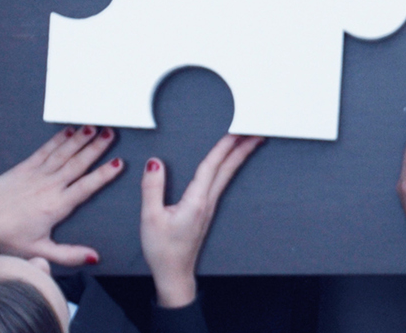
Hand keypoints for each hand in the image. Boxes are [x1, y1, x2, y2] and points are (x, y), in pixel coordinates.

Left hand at [0, 125, 123, 263]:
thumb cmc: (6, 237)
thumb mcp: (40, 250)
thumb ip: (69, 254)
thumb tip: (93, 257)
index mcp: (57, 206)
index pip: (87, 186)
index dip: (104, 174)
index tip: (118, 163)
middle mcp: (50, 186)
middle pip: (78, 163)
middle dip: (97, 147)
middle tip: (112, 133)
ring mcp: (37, 174)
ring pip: (64, 153)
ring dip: (81, 138)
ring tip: (95, 127)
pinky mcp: (24, 167)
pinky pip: (45, 150)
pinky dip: (58, 139)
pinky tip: (68, 131)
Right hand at [141, 134, 263, 308]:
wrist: (174, 274)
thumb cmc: (163, 250)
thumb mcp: (150, 218)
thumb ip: (152, 188)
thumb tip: (155, 163)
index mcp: (196, 202)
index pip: (212, 167)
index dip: (224, 146)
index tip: (236, 130)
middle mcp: (206, 202)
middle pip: (227, 169)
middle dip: (242, 148)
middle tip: (255, 131)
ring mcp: (208, 207)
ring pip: (226, 175)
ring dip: (237, 156)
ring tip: (247, 141)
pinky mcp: (205, 211)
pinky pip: (220, 183)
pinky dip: (228, 168)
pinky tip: (228, 164)